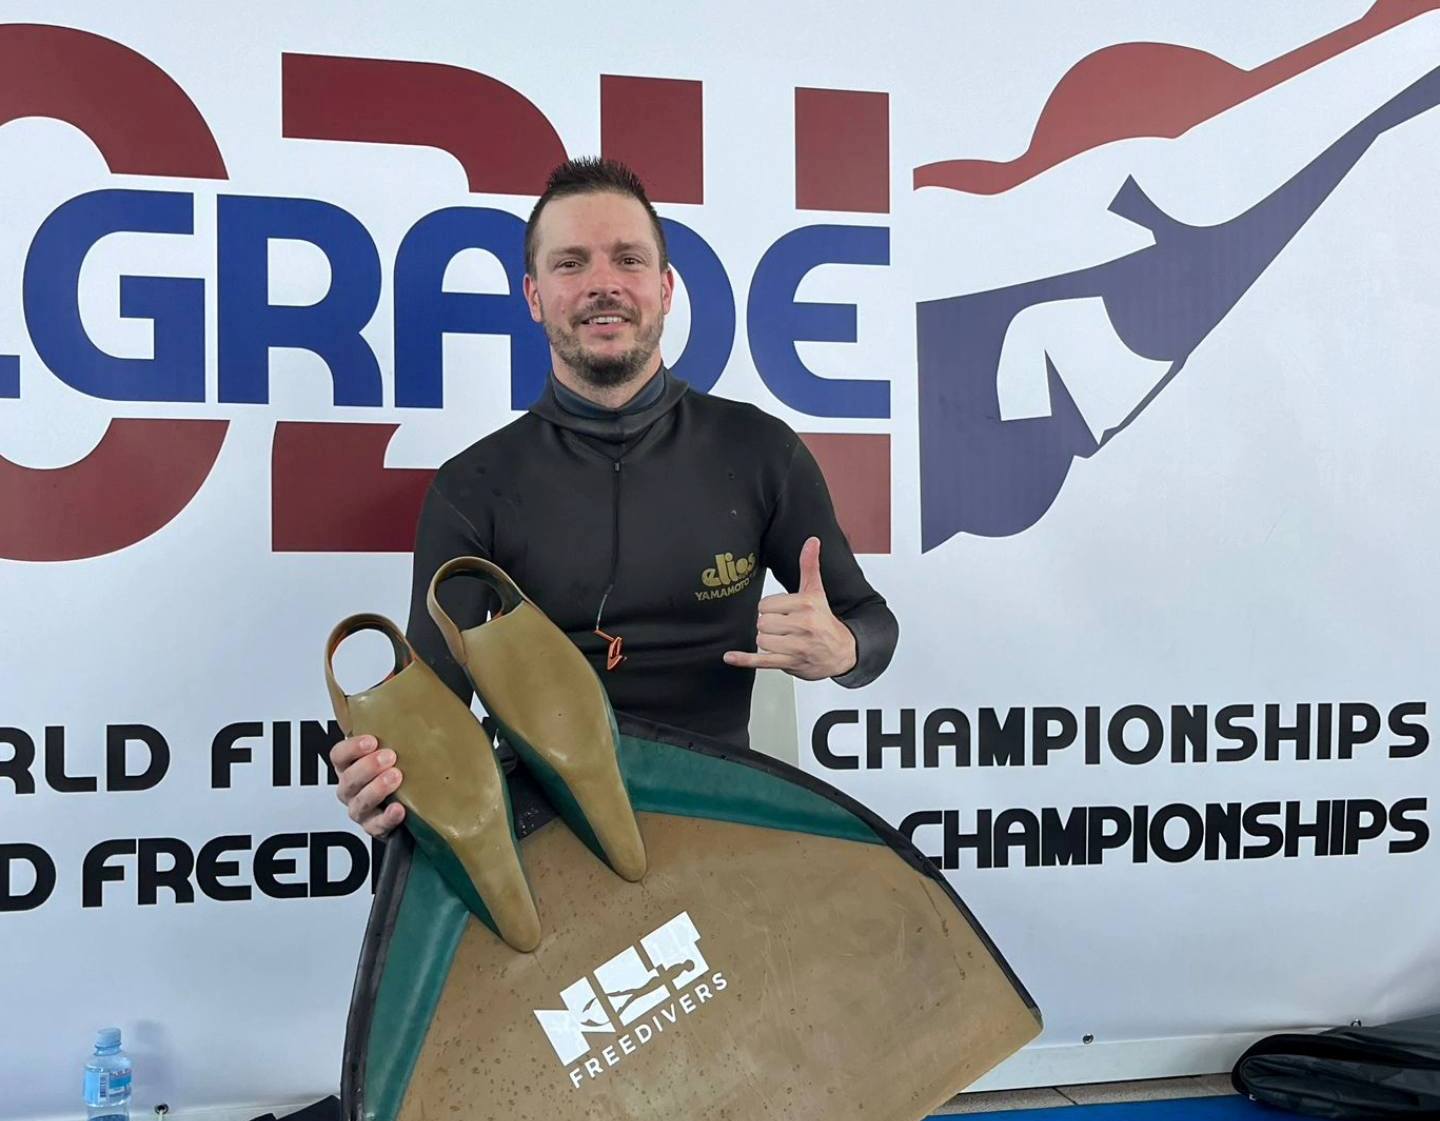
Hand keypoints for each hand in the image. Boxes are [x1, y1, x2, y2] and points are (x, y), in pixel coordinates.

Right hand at [331, 734, 405, 837]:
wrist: (413, 807)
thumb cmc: (400, 771)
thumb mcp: (395, 748)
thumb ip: (397, 732)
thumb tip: (420, 704)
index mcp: (350, 767)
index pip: (339, 755)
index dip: (351, 748)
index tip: (371, 740)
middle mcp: (351, 789)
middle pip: (348, 779)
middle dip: (368, 767)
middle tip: (389, 757)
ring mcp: (361, 810)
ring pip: (360, 803)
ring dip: (376, 789)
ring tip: (395, 777)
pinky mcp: (375, 828)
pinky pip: (377, 826)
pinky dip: (388, 818)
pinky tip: (399, 809)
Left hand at [723, 537, 856, 679]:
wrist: (842, 652)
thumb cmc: (825, 621)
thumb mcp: (817, 592)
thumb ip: (810, 566)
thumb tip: (812, 541)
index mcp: (806, 605)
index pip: (766, 605)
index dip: (770, 609)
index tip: (782, 612)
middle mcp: (803, 625)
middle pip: (762, 622)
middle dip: (768, 625)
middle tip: (784, 627)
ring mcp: (797, 646)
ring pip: (761, 640)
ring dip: (767, 641)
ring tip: (783, 640)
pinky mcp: (791, 663)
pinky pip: (762, 660)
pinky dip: (745, 659)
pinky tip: (730, 656)